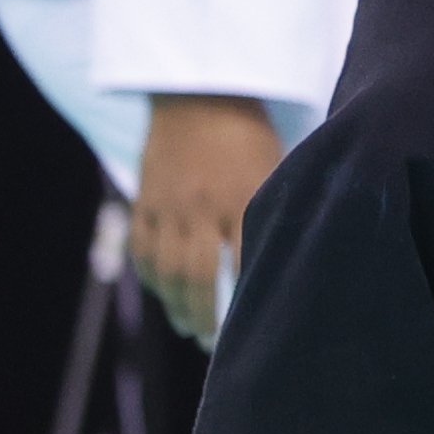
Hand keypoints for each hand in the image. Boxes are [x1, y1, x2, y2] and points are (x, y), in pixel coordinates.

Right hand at [131, 95, 283, 341]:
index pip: (245, 263)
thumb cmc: (253, 132)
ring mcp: (168, 204)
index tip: (254, 327)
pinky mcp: (144, 198)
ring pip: (165, 269)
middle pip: (197, 278)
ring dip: (174, 304)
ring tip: (188, 325)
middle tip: (212, 341)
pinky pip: (141, 248)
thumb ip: (279, 209)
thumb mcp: (279, 166)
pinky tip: (163, 291)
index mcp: (244, 197)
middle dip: (204, 317)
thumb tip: (292, 253)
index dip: (246, 301)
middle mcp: (203, 206)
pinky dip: (150, 276)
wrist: (201, 92)